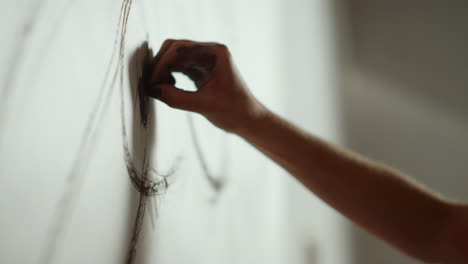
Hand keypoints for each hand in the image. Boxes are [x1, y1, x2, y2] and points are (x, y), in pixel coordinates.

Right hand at [147, 39, 265, 132]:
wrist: (248, 120)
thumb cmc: (234, 111)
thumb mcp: (205, 106)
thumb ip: (178, 98)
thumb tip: (152, 90)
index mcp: (216, 53)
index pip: (180, 49)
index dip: (162, 64)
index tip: (152, 83)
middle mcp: (210, 52)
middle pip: (175, 49)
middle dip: (160, 65)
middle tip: (151, 85)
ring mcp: (204, 60)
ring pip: (174, 58)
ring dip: (163, 71)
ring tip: (159, 89)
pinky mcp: (200, 71)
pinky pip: (178, 68)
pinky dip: (169, 76)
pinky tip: (167, 88)